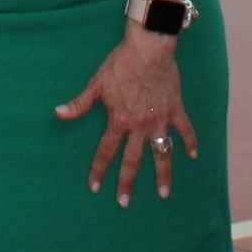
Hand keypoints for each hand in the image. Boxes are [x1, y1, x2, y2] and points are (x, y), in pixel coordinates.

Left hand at [58, 28, 197, 205]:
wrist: (148, 50)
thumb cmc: (120, 65)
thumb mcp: (96, 84)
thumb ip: (79, 103)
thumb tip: (58, 113)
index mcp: (119, 121)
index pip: (106, 151)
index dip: (99, 170)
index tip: (95, 187)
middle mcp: (139, 126)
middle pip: (132, 160)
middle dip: (127, 183)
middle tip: (124, 202)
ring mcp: (159, 120)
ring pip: (162, 153)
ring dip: (163, 174)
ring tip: (164, 193)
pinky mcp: (175, 110)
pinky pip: (184, 130)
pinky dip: (189, 142)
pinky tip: (192, 155)